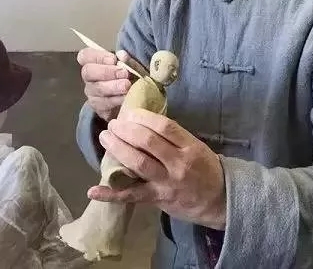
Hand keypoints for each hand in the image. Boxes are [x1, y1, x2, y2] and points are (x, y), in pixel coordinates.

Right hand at [78, 48, 134, 121]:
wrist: (131, 98)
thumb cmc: (127, 77)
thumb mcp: (129, 66)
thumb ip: (126, 60)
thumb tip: (122, 56)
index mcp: (93, 62)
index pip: (85, 55)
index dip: (98, 56)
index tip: (114, 59)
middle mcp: (89, 77)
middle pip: (88, 72)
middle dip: (107, 72)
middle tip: (124, 73)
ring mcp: (92, 93)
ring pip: (97, 89)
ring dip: (113, 87)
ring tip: (127, 86)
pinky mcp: (98, 107)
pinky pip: (103, 104)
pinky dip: (116, 100)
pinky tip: (125, 98)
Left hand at [88, 109, 226, 229]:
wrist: (219, 200)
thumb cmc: (205, 168)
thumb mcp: (195, 146)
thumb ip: (173, 137)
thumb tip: (144, 122)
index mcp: (189, 146)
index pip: (164, 126)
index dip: (143, 117)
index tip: (130, 112)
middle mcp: (177, 163)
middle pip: (147, 142)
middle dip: (126, 130)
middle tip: (113, 124)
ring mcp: (166, 182)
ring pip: (138, 164)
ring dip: (118, 149)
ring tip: (105, 138)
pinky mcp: (157, 200)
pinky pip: (132, 196)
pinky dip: (111, 194)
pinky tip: (93, 190)